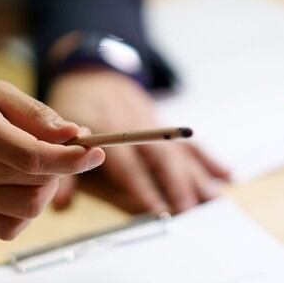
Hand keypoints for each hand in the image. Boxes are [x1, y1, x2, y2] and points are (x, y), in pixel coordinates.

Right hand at [0, 74, 104, 239]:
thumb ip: (34, 113)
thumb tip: (74, 133)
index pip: (32, 157)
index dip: (71, 159)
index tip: (95, 152)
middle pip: (34, 182)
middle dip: (61, 165)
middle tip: (58, 147)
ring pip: (27, 209)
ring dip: (45, 189)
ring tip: (34, 166)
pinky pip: (8, 228)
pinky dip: (25, 211)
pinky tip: (18, 187)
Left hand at [46, 68, 229, 213]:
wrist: (91, 71)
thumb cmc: (73, 110)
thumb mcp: (57, 136)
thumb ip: (62, 172)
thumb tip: (59, 206)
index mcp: (107, 128)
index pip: (127, 164)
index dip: (142, 187)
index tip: (155, 210)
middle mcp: (135, 125)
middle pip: (160, 158)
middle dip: (175, 185)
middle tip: (188, 211)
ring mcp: (153, 124)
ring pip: (179, 152)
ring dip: (197, 177)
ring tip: (213, 201)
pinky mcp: (164, 124)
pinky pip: (188, 144)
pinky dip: (209, 159)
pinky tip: (227, 175)